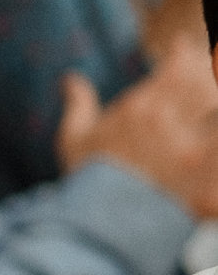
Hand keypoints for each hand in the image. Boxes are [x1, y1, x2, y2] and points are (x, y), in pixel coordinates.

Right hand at [57, 38, 217, 215]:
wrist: (100, 227)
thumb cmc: (87, 181)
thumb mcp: (73, 140)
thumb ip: (78, 105)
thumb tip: (70, 79)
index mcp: (141, 110)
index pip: (176, 66)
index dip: (183, 52)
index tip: (183, 47)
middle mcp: (172, 125)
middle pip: (206, 83)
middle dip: (205, 71)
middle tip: (204, 67)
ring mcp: (195, 153)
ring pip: (216, 110)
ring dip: (214, 98)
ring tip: (208, 98)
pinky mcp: (208, 181)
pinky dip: (217, 143)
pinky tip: (211, 134)